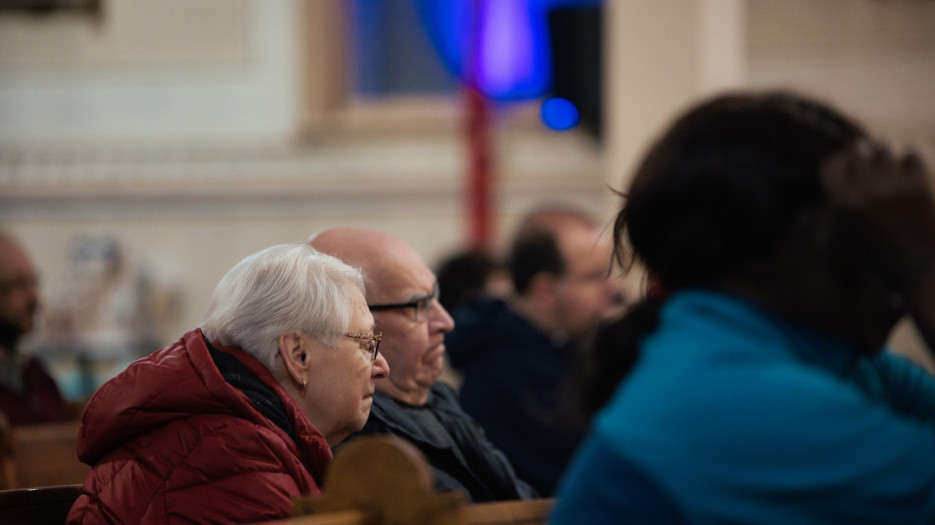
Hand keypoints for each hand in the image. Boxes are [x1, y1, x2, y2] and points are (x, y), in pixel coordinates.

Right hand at [821, 141, 934, 295]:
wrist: (923, 270)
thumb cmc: (884, 257)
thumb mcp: (849, 237)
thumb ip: (838, 211)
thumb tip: (824, 196)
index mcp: (843, 205)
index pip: (830, 165)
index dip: (837, 162)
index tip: (845, 166)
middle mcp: (865, 192)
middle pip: (858, 149)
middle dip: (862, 151)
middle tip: (868, 156)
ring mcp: (893, 187)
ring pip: (885, 148)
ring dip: (886, 151)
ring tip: (890, 160)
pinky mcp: (920, 185)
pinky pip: (912, 154)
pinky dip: (910, 157)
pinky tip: (910, 167)